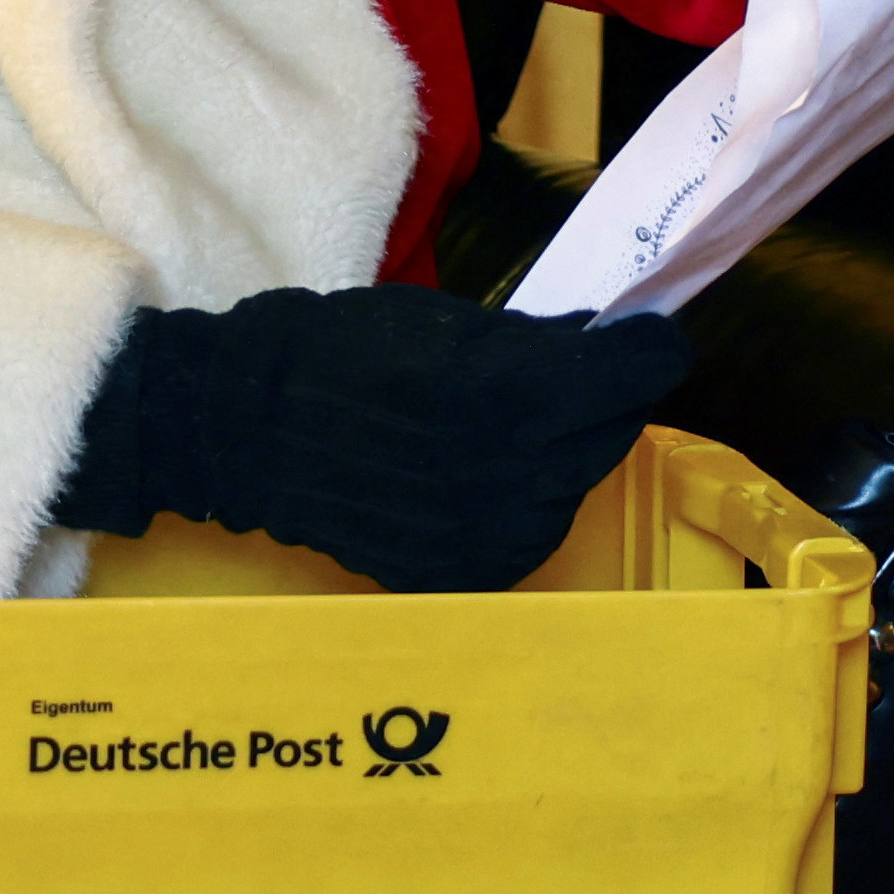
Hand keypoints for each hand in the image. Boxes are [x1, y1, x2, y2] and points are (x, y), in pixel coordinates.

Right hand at [50, 288, 693, 594]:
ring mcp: (484, 532)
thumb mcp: (443, 322)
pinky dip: (524, 504)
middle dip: (608, 400)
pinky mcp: (458, 571)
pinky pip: (525, 536)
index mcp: (508, 391)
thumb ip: (531, 341)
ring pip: (572, 490)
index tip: (649, 337)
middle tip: (586, 376)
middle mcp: (508, 470)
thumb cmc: (336, 349)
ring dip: (566, 455)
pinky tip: (492, 475)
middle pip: (610, 434)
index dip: (650, 350)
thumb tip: (599, 343)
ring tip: (524, 427)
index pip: (632, 375)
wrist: (243, 429)